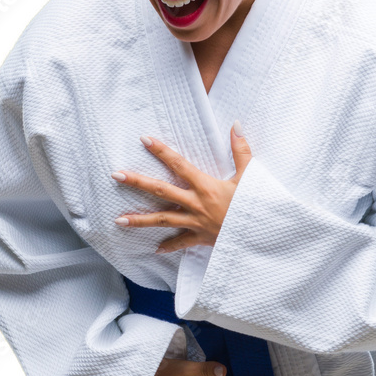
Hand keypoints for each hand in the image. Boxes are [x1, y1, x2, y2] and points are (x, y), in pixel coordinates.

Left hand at [111, 123, 251, 253]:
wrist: (259, 236)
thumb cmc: (254, 206)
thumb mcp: (249, 176)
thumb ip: (240, 150)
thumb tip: (235, 126)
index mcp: (205, 186)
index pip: (179, 165)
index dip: (161, 151)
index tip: (144, 140)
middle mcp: (195, 203)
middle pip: (161, 191)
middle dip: (137, 183)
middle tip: (116, 176)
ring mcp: (195, 222)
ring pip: (163, 220)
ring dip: (140, 220)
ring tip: (118, 220)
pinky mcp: (200, 238)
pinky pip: (181, 243)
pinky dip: (169, 246)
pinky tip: (156, 249)